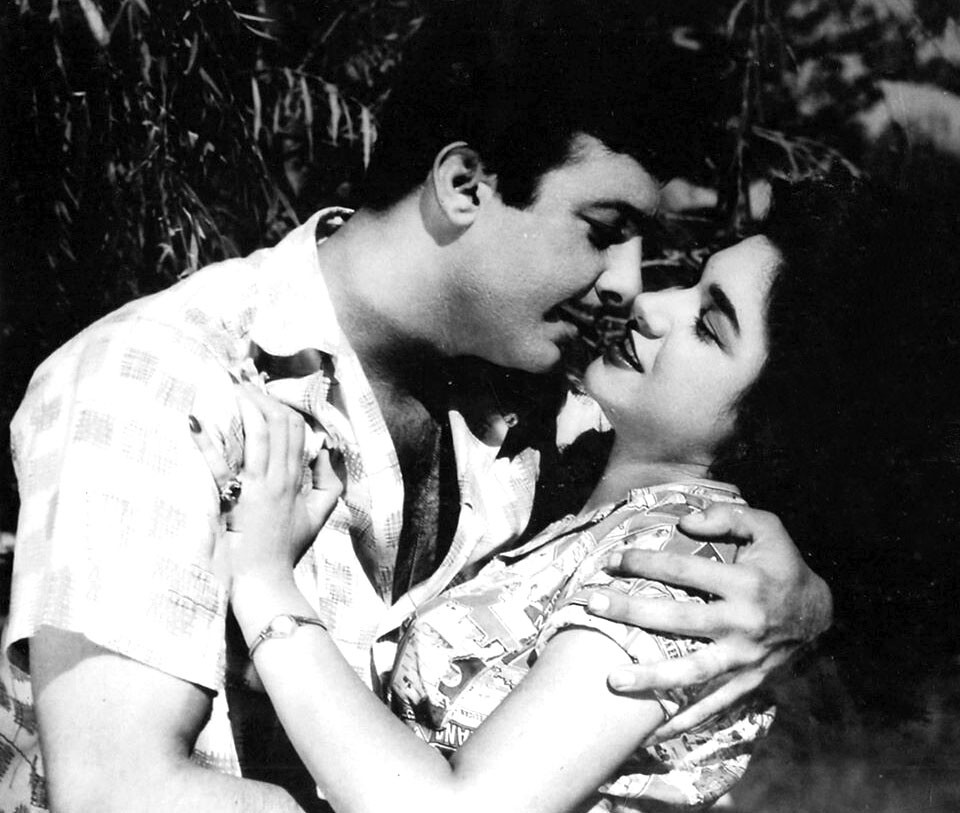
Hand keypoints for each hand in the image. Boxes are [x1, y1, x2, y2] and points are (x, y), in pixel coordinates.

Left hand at [190, 384, 341, 584]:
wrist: (267, 582)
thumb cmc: (287, 550)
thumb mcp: (319, 515)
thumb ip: (329, 482)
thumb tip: (328, 450)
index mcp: (298, 480)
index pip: (297, 429)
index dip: (282, 403)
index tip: (264, 389)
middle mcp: (280, 479)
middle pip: (278, 423)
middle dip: (261, 395)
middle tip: (241, 379)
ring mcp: (258, 489)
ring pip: (257, 434)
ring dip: (243, 405)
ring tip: (228, 385)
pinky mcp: (235, 502)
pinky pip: (221, 466)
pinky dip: (207, 442)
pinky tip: (194, 421)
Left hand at [585, 503, 831, 741]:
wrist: (819, 614)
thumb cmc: (782, 564)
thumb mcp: (767, 527)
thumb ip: (727, 516)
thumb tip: (685, 523)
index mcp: (745, 583)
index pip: (684, 571)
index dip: (645, 563)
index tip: (612, 561)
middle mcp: (744, 622)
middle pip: (679, 619)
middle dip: (633, 612)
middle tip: (593, 606)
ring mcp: (745, 658)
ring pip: (692, 670)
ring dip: (650, 677)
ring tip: (611, 679)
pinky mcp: (748, 682)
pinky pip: (713, 705)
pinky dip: (684, 720)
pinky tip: (652, 731)